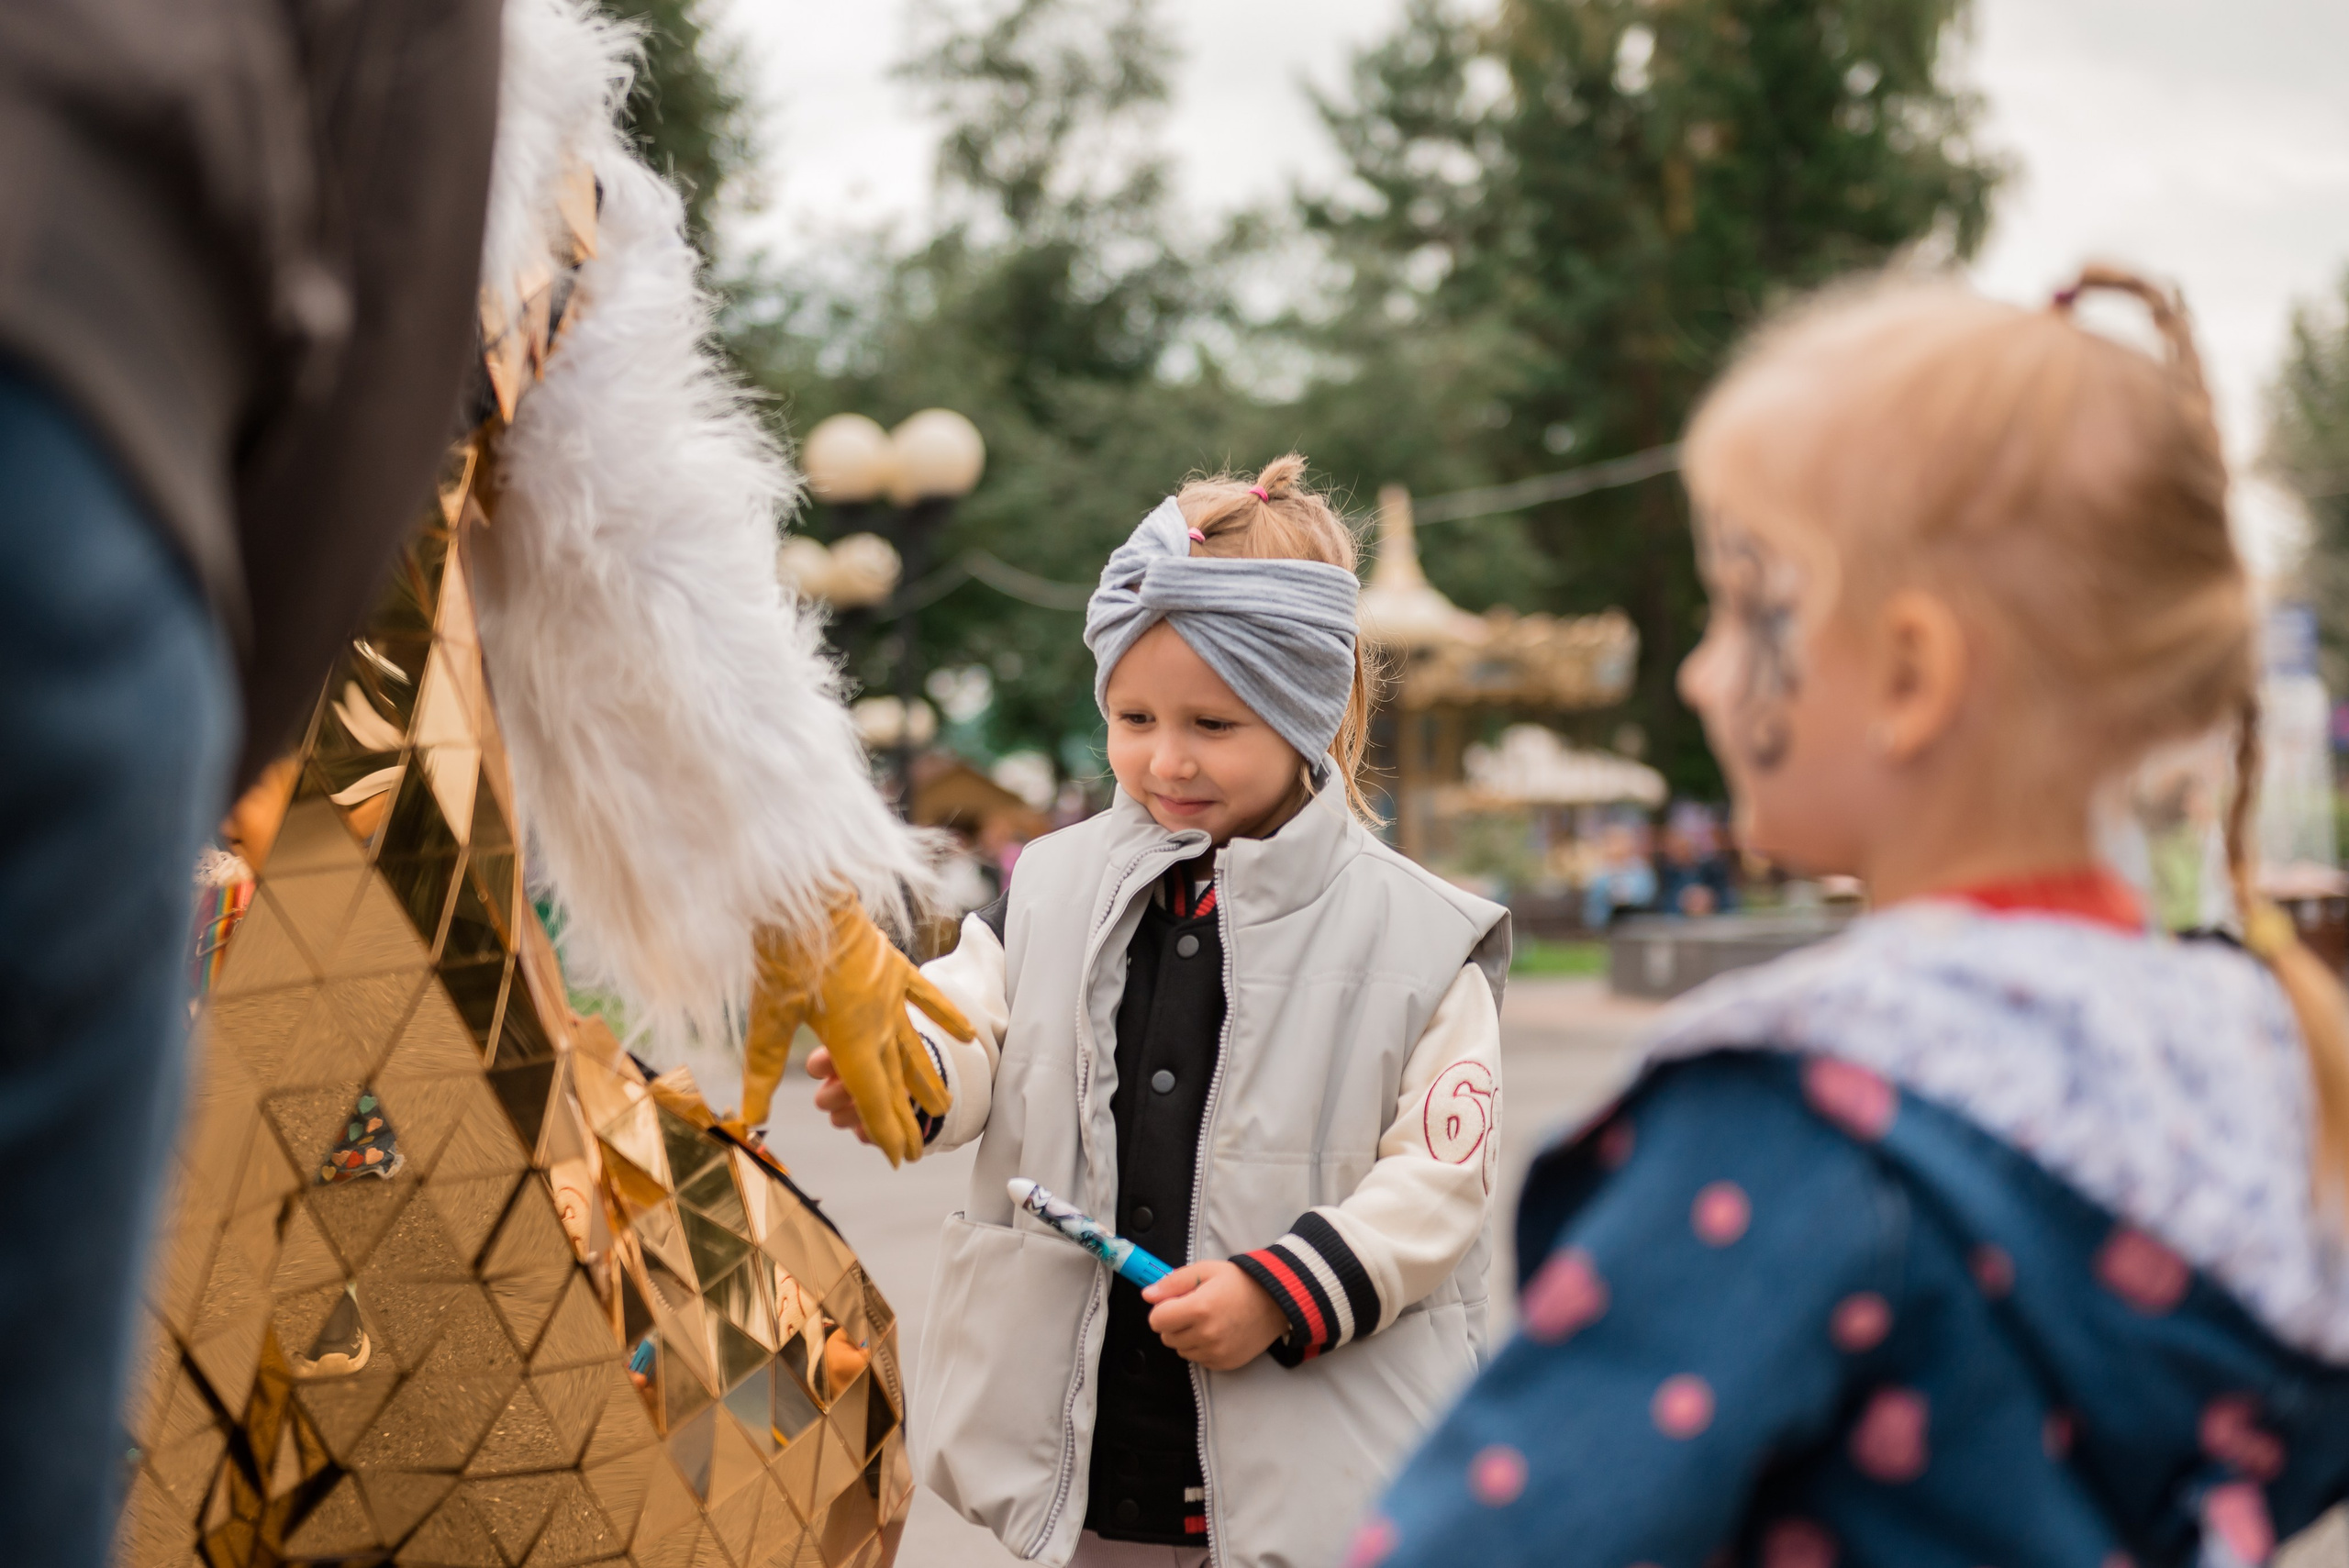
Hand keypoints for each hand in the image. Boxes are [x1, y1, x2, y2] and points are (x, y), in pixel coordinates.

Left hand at [741, 898, 972, 1165]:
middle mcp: (880, 1024)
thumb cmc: (783, 958)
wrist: (805, 899)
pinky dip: (946, 1018)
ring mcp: (893, 996)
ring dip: (928, 1080)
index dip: (887, 1132)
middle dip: (908, 1119)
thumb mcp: (768, 1019)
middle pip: (898, 1081)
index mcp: (852, 1041)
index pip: (875, 1099)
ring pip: (915, 1047)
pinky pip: (928, 999)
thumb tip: (749, 1119)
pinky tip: (970, 1036)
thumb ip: (763, 1071)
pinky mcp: (896, 969)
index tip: (900, 1159)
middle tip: (920, 1150)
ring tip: (944, 1106)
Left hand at [1142, 1259, 1289, 1370]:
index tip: (1175, 1303)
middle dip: (1173, 1323)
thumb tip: (1147, 1295)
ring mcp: (1216, 1352)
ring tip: (1207, 1321)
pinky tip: (1217, 1333)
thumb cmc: (1239, 1281)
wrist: (1276, 1301)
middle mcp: (1206, 1334)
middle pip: (1167, 1337)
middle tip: (1193, 1309)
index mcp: (1198, 1308)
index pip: (1157, 1321)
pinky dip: (1201, 1348)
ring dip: (1186, 1337)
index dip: (1162, 1310)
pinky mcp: (1225, 1363)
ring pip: (1181, 1350)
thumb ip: (1173, 1282)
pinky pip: (1198, 1360)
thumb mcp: (1205, 1270)